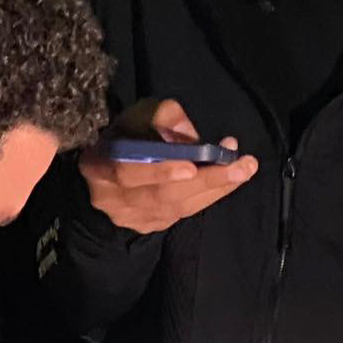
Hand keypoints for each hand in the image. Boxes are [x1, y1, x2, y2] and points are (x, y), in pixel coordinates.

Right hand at [79, 98, 257, 233]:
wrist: (107, 177)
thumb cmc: (124, 139)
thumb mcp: (135, 116)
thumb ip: (160, 117)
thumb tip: (191, 134)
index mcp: (98, 165)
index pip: (126, 172)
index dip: (159, 171)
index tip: (192, 166)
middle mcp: (111, 199)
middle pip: (161, 195)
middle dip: (205, 180)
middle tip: (242, 165)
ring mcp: (130, 217)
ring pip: (176, 207)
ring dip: (214, 187)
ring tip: (244, 169)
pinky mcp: (149, 226)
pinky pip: (183, 214)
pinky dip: (209, 196)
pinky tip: (228, 180)